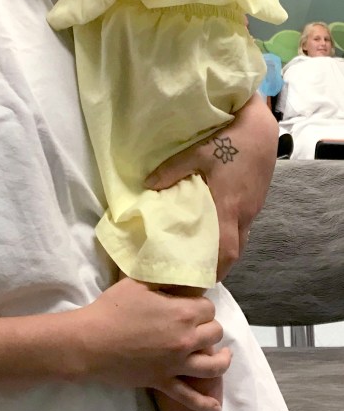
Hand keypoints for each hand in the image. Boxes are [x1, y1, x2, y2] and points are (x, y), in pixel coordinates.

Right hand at [76, 278, 230, 410]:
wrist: (90, 341)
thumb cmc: (111, 309)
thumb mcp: (137, 283)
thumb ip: (162, 280)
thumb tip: (177, 276)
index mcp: (182, 313)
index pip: (208, 307)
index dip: (200, 305)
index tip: (191, 305)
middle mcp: (186, 339)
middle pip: (215, 333)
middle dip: (209, 327)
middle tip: (198, 326)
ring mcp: (177, 364)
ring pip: (214, 366)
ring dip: (221, 359)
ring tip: (222, 356)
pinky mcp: (164, 381)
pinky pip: (190, 397)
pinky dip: (204, 403)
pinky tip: (214, 405)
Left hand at [145, 93, 277, 280]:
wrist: (261, 127)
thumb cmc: (229, 140)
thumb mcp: (197, 151)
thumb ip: (172, 170)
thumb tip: (148, 187)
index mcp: (230, 207)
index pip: (225, 251)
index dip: (212, 271)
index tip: (194, 282)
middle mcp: (245, 213)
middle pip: (234, 252)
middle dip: (216, 267)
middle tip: (193, 274)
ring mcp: (253, 208)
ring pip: (240, 240)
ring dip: (223, 252)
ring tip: (201, 257)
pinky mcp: (256, 200)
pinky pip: (244, 227)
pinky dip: (229, 236)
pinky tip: (215, 231)